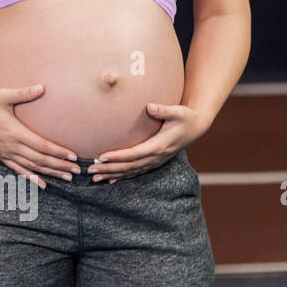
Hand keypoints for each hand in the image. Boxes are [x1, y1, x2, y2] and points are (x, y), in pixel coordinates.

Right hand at [0, 85, 81, 189]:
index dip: (58, 152)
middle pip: (40, 159)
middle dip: (59, 165)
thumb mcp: (2, 95)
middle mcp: (11, 146)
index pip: (42, 145)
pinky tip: (42, 184)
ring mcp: (5, 152)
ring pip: (31, 167)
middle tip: (77, 170)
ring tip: (66, 177)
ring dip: (50, 173)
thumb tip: (42, 88)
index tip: (73, 156)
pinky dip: (31, 177)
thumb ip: (23, 93)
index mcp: (14, 132)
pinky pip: (17, 169)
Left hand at [88, 102, 208, 182]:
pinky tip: (110, 180)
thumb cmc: (185, 117)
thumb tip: (150, 106)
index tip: (101, 157)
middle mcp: (156, 157)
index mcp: (160, 146)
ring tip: (95, 177)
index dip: (118, 156)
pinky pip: (136, 172)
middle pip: (129, 166)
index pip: (135, 153)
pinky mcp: (154, 161)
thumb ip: (164, 110)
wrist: (196, 128)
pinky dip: (122, 176)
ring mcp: (156, 161)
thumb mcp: (178, 112)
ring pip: (131, 171)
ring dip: (113, 175)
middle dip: (109, 168)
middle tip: (90, 170)